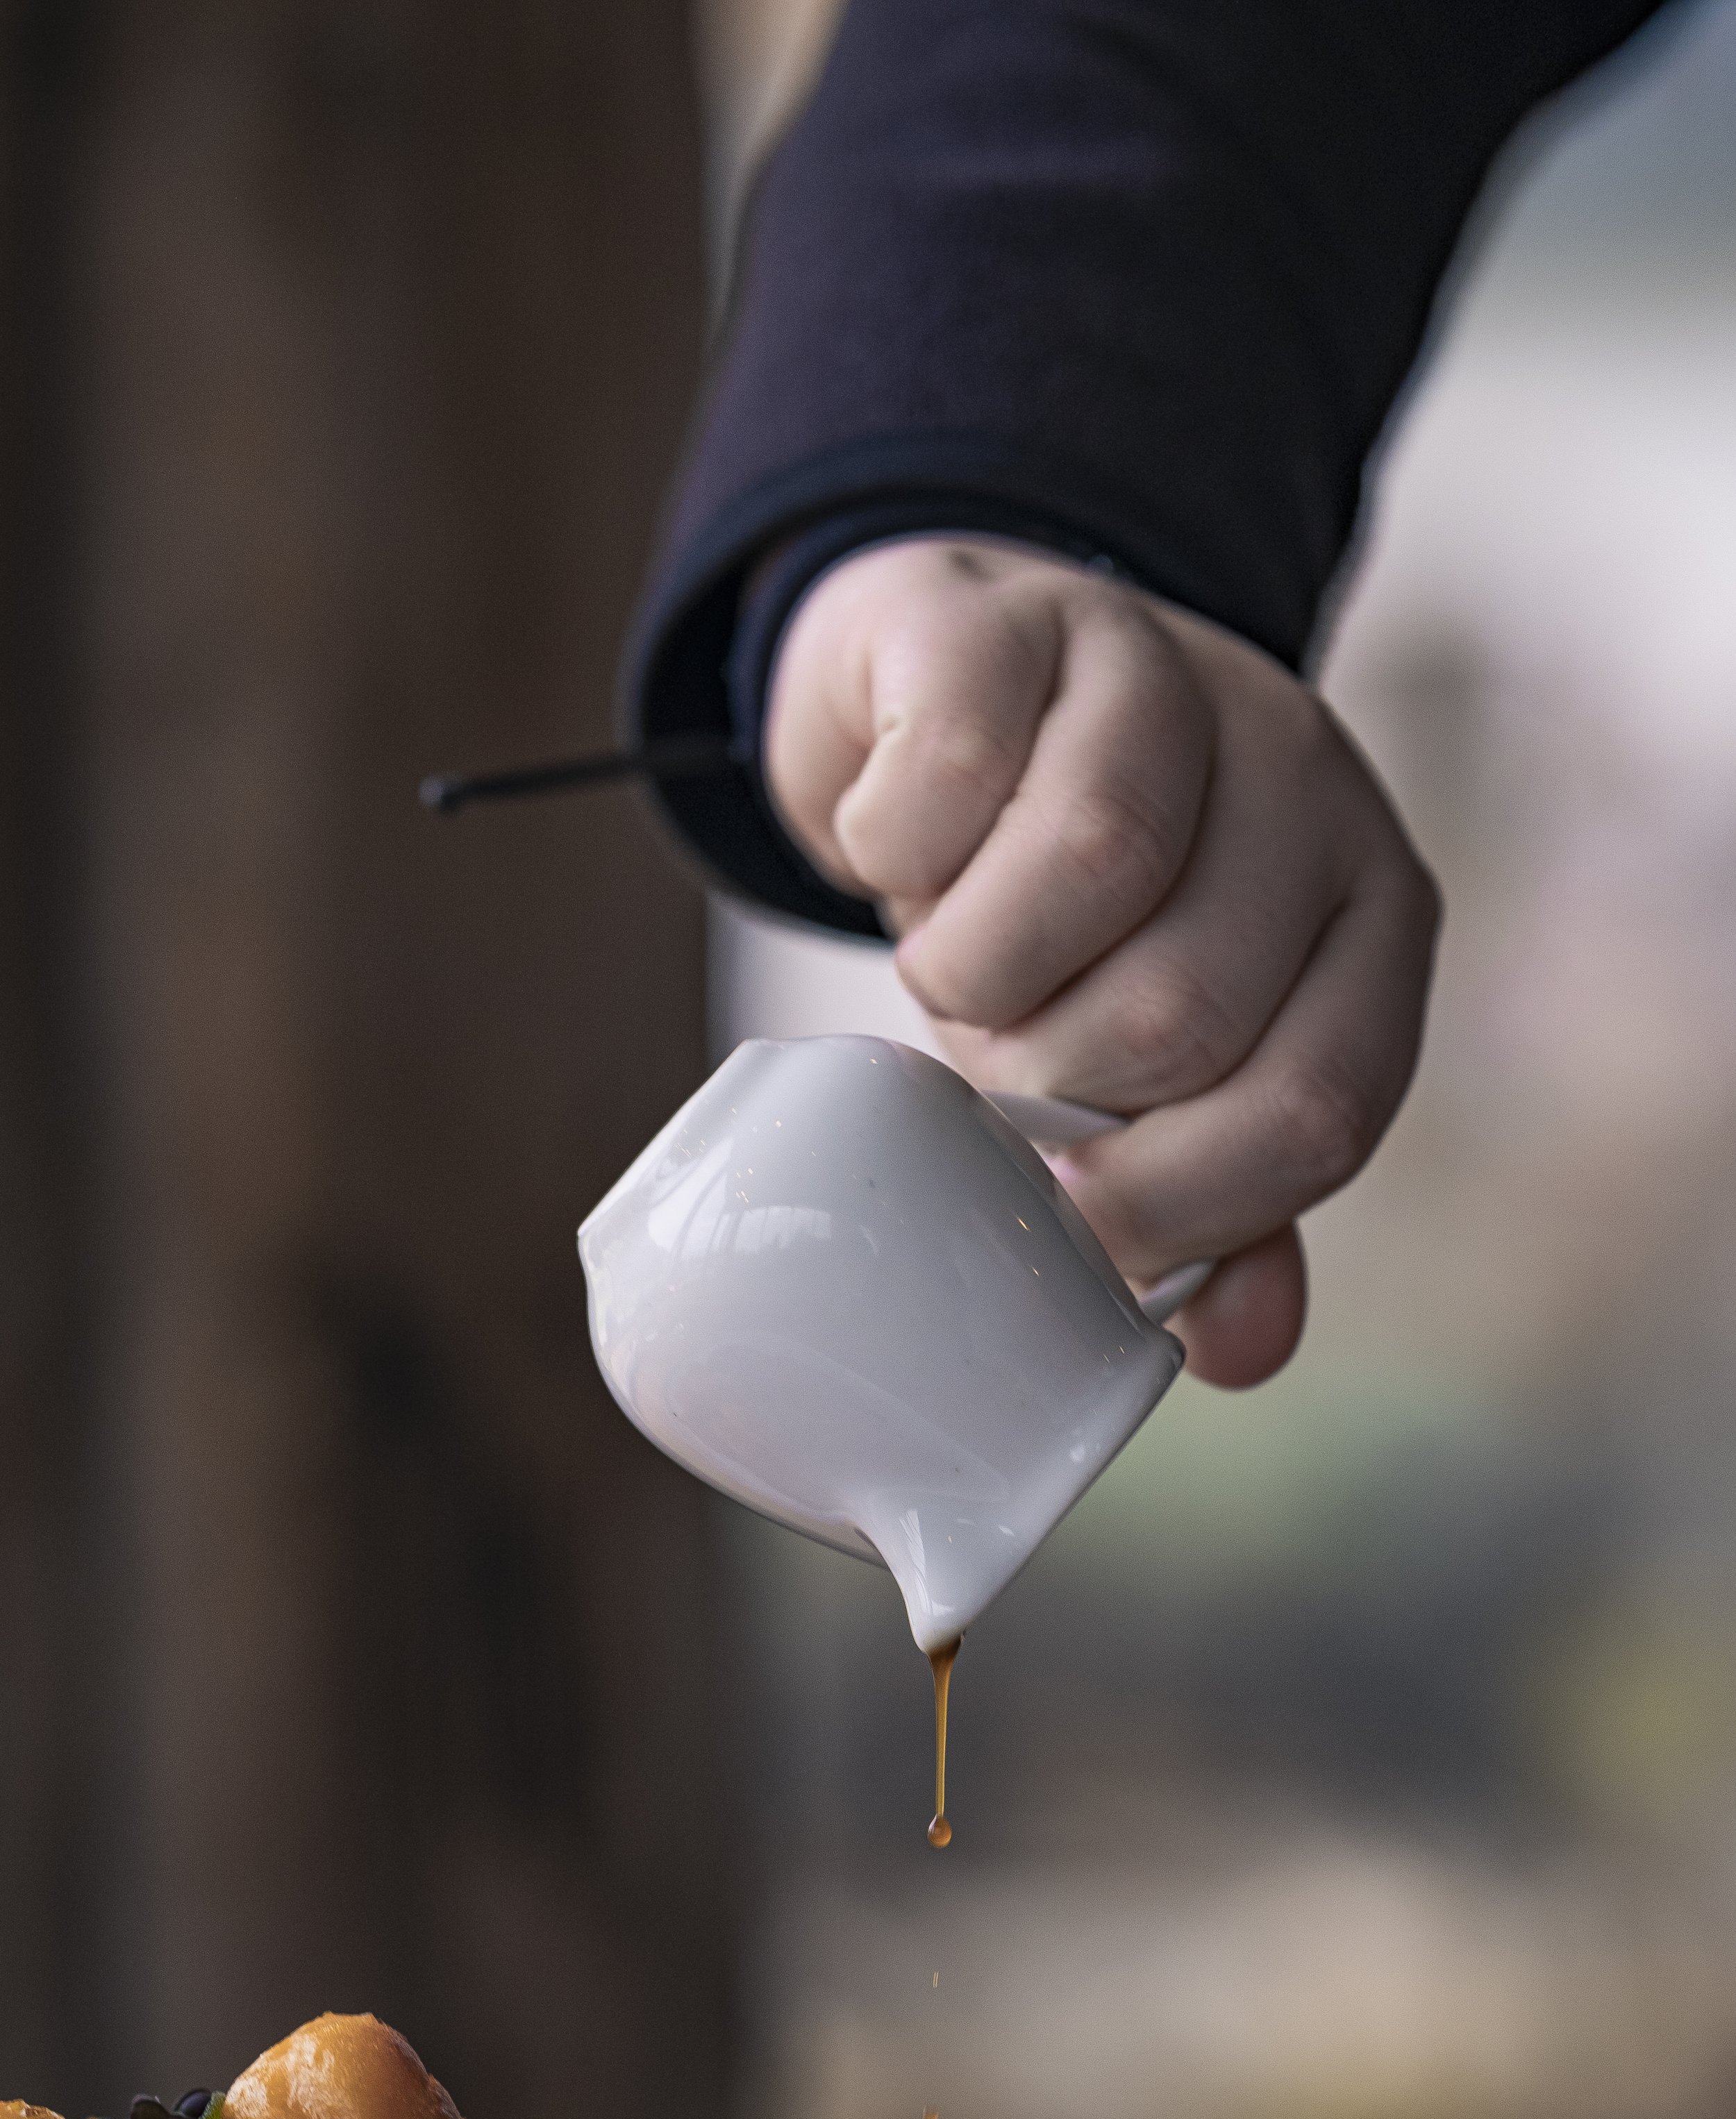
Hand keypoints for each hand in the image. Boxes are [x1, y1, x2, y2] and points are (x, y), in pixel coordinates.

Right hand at [764, 539, 1439, 1384]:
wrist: (955, 696)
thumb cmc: (1072, 917)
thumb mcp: (1158, 1065)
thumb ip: (1218, 1196)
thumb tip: (1238, 1352)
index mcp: (1371, 910)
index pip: (1325, 1107)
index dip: (1190, 1206)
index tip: (1073, 1231)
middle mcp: (1302, 775)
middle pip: (1188, 1008)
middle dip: (1055, 1082)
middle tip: (1000, 1064)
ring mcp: (1166, 669)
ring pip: (1089, 873)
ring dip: (971, 973)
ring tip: (954, 966)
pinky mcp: (1015, 613)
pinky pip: (952, 771)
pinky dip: (889, 852)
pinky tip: (901, 850)